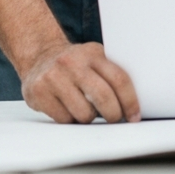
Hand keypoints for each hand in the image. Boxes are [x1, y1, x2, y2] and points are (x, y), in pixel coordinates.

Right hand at [20, 41, 140, 123]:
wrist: (40, 56)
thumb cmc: (75, 64)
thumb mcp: (93, 58)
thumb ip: (110, 74)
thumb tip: (134, 104)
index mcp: (92, 53)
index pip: (118, 79)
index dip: (130, 101)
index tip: (134, 116)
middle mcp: (72, 62)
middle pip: (103, 97)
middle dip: (113, 114)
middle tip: (114, 118)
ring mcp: (54, 77)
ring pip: (84, 114)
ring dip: (89, 118)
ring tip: (85, 109)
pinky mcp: (39, 92)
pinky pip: (64, 119)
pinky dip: (70, 119)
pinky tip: (67, 108)